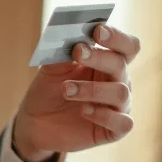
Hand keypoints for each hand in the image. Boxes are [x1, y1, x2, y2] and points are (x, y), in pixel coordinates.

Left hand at [13, 25, 141, 161]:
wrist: (35, 123)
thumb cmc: (48, 91)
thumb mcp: (50, 70)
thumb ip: (60, 53)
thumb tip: (67, 34)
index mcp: (108, 62)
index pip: (126, 46)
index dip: (116, 37)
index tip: (97, 30)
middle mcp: (118, 82)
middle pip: (121, 65)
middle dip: (99, 57)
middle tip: (78, 52)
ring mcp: (118, 107)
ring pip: (120, 92)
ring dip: (92, 89)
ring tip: (66, 89)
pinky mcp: (113, 131)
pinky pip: (123, 123)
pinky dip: (105, 115)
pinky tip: (84, 111)